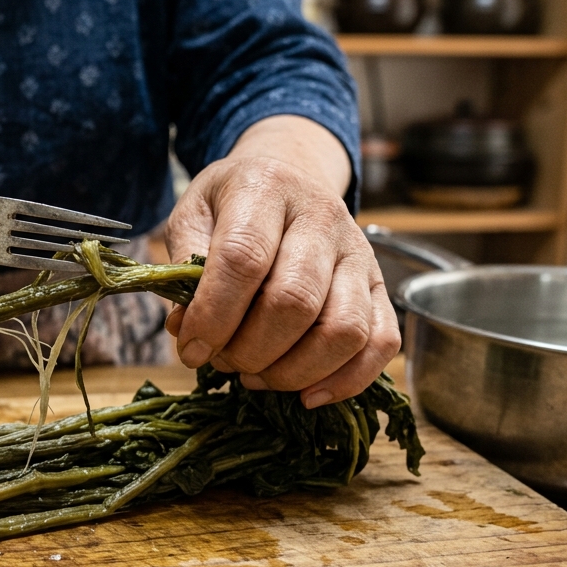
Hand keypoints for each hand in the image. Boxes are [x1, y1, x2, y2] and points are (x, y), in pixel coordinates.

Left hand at [165, 136, 399, 407]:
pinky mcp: (380, 284)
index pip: (243, 260)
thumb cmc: (233, 204)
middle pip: (294, 301)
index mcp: (266, 189)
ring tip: (257, 376)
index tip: (192, 350)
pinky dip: (346, 380)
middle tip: (223, 362)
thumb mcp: (193, 215)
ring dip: (294, 371)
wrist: (290, 172)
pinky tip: (306, 394)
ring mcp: (359, 252)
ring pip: (344, 329)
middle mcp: (322, 217)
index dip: (215, 315)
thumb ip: (183, 269)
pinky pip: (382, 342)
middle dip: (251, 350)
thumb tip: (186, 329)